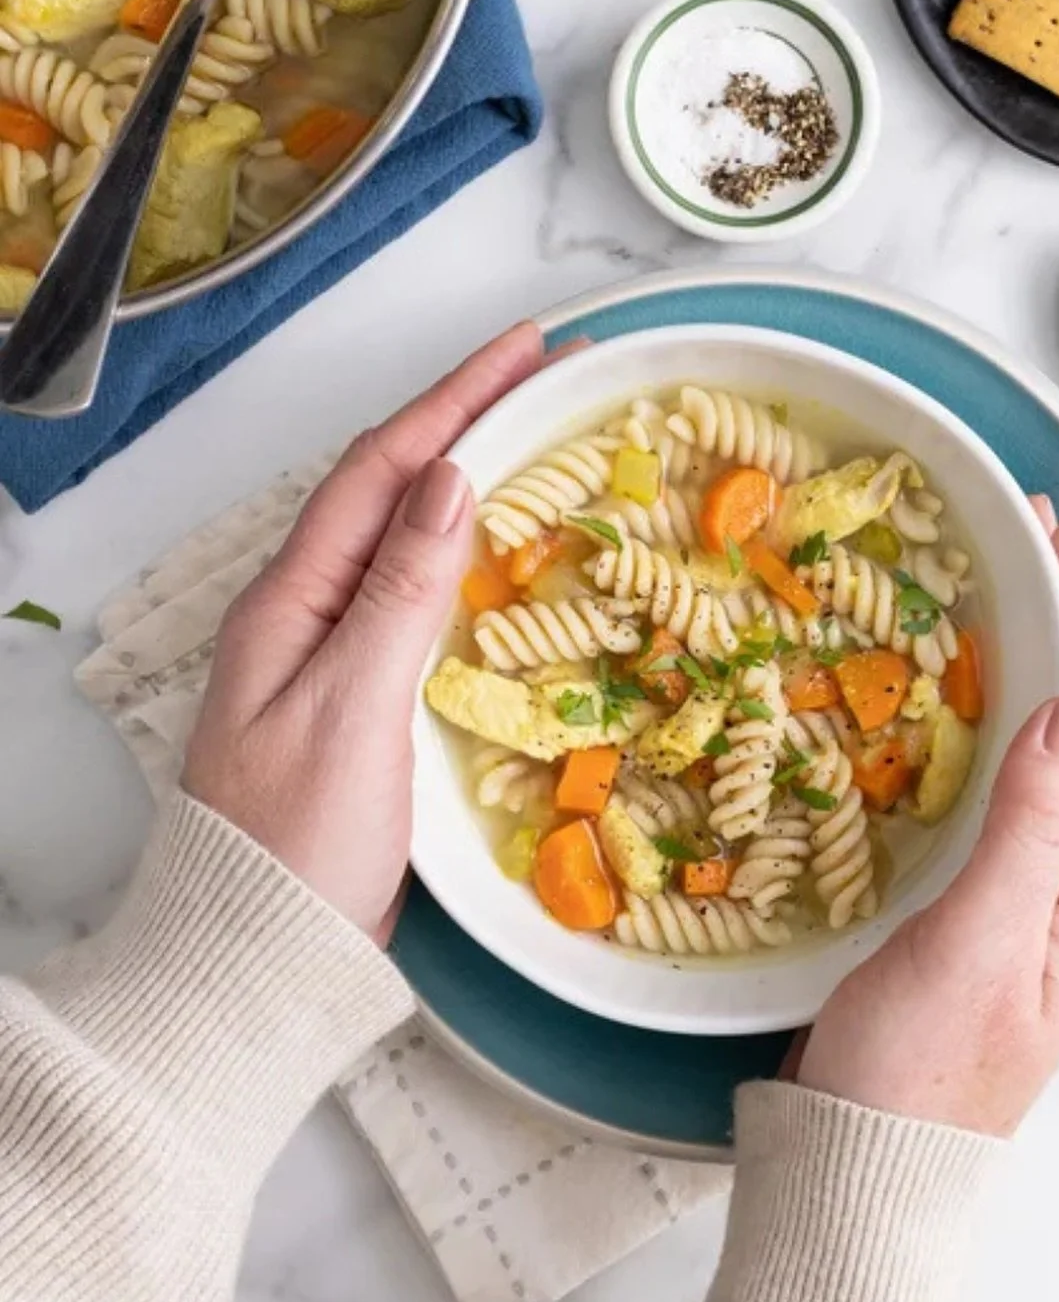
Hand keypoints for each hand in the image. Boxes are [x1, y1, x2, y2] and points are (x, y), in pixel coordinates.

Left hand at [183, 322, 544, 944]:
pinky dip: (473, 555)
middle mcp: (311, 610)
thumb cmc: (296, 842)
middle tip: (551, 373)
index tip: (526, 350)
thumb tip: (450, 478)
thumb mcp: (351, 710)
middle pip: (396, 489)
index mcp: (293, 599)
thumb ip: (400, 594)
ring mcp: (338, 653)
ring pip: (412, 538)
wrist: (263, 951)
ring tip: (542, 433)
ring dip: (474, 478)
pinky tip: (509, 549)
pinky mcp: (370, 696)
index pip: (382, 471)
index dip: (454, 401)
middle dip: (469, 420)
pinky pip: (425, 597)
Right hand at [798, 506, 1058, 1137]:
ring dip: (1031, 668)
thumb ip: (1030, 829)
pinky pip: (992, 787)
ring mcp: (1019, 892)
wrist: (863, 1160)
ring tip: (999, 593)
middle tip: (1034, 543)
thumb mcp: (980, 944)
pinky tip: (948, 699)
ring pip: (1042, 754)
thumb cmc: (921, 1073)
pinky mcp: (965, 900)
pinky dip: (980, 723)